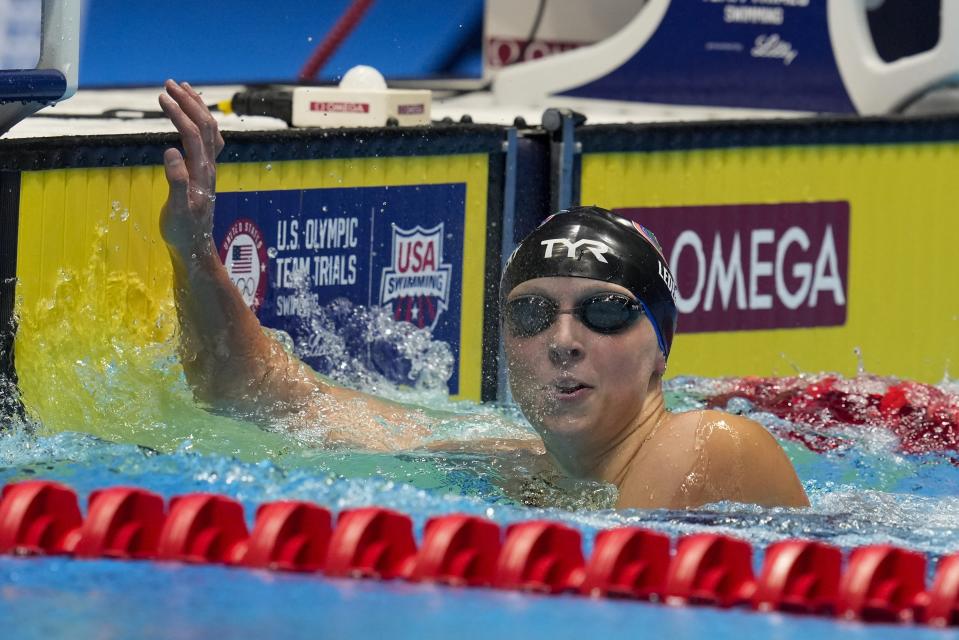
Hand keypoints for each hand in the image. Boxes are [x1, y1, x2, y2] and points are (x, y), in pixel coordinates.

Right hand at [158, 79, 224, 253]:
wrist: (194, 246)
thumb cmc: (182, 231)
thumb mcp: (176, 210)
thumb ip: (176, 181)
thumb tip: (171, 151)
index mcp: (201, 172)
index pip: (193, 134)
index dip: (179, 113)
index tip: (161, 96)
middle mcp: (209, 166)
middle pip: (205, 126)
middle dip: (189, 102)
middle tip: (169, 84)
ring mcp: (209, 169)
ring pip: (210, 131)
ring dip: (197, 108)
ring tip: (182, 89)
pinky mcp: (204, 173)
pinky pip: (209, 140)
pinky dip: (201, 122)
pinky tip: (193, 118)